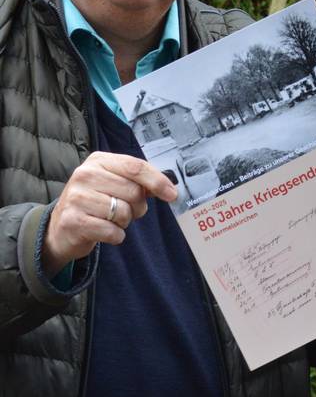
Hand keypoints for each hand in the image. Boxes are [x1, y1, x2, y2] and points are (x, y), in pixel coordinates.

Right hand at [43, 151, 177, 275]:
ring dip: (125, 222)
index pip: (136, 167)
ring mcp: (76, 197)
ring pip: (124, 212)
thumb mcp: (114, 183)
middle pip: (133, 192)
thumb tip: (169, 188)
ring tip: (111, 219)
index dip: (158, 181)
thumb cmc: (96, 202)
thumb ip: (139, 181)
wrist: (61, 228)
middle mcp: (84, 175)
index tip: (172, 194)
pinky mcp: (73, 221)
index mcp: (99, 160)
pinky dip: (115, 235)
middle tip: (127, 210)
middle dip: (138, 206)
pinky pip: (113, 231)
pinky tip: (103, 231)